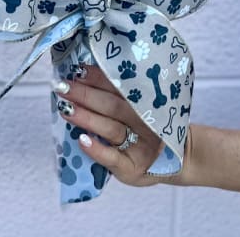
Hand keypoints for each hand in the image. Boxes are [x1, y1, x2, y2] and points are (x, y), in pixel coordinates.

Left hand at [53, 64, 183, 186]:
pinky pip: (112, 159)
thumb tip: (83, 73)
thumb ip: (120, 94)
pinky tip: (81, 140)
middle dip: (85, 95)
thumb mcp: (143, 108)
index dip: (97, 78)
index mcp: (147, 103)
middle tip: (62, 86)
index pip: (118, 88)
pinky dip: (97, 149)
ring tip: (65, 108)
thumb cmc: (149, 129)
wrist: (177, 161)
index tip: (77, 70)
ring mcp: (139, 147)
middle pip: (112, 106)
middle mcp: (145, 123)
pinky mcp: (131, 169)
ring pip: (110, 128)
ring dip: (86, 117)